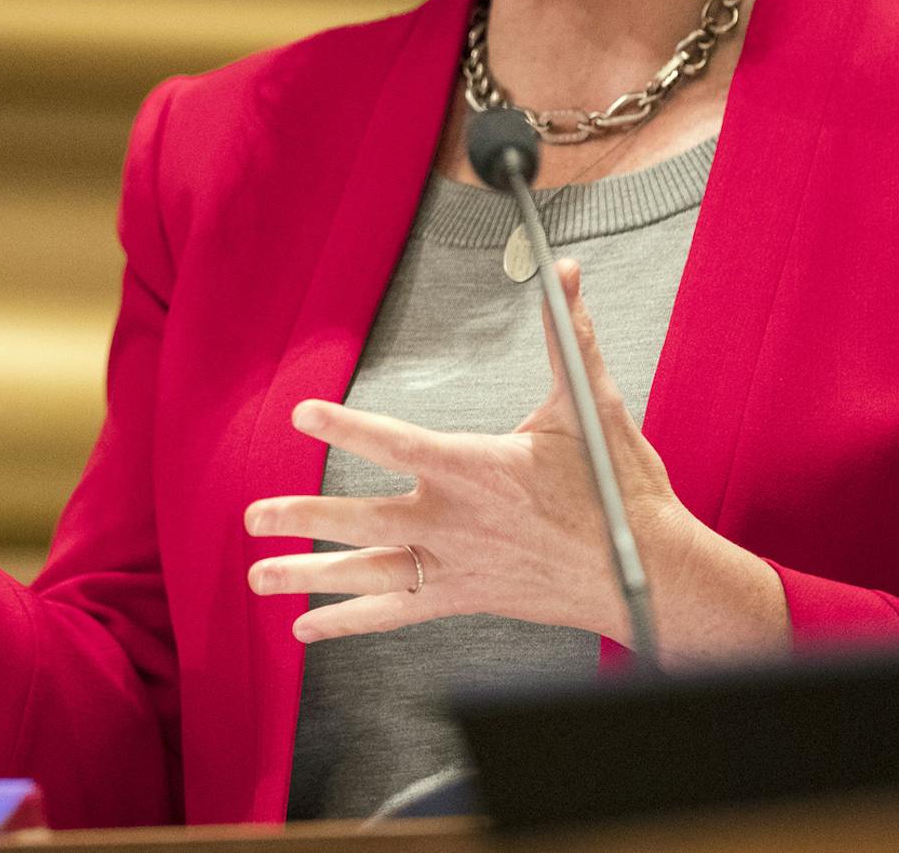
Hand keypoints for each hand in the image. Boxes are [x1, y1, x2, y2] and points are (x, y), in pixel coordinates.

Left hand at [245, 260, 787, 657]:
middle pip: (361, 520)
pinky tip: (306, 628)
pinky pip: (394, 614)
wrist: (647, 573)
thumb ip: (568, 337)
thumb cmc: (618, 490)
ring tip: (256, 576)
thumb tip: (566, 271)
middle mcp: (453, 521)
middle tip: (251, 516)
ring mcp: (454, 565)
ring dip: (307, 576)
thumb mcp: (590, 405)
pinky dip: (348, 622)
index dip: (345, 428)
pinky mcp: (463, 598)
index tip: (300, 416)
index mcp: (474, 467)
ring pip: (367, 572)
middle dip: (301, 518)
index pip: (395, 443)